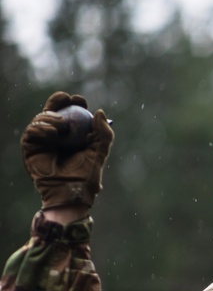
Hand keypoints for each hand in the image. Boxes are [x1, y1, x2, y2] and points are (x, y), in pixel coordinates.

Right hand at [21, 92, 113, 209]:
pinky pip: (31, 130)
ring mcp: (41, 141)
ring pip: (41, 117)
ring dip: (51, 116)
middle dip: (58, 100)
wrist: (71, 192)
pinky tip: (53, 133)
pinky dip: (42, 128)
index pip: (71, 113)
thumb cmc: (87, 176)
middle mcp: (55, 136)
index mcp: (72, 135)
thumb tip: (100, 111)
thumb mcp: (99, 151)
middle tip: (67, 98)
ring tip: (62, 126)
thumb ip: (104, 133)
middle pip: (52, 110)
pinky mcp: (30, 148)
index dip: (74, 103)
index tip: (81, 100)